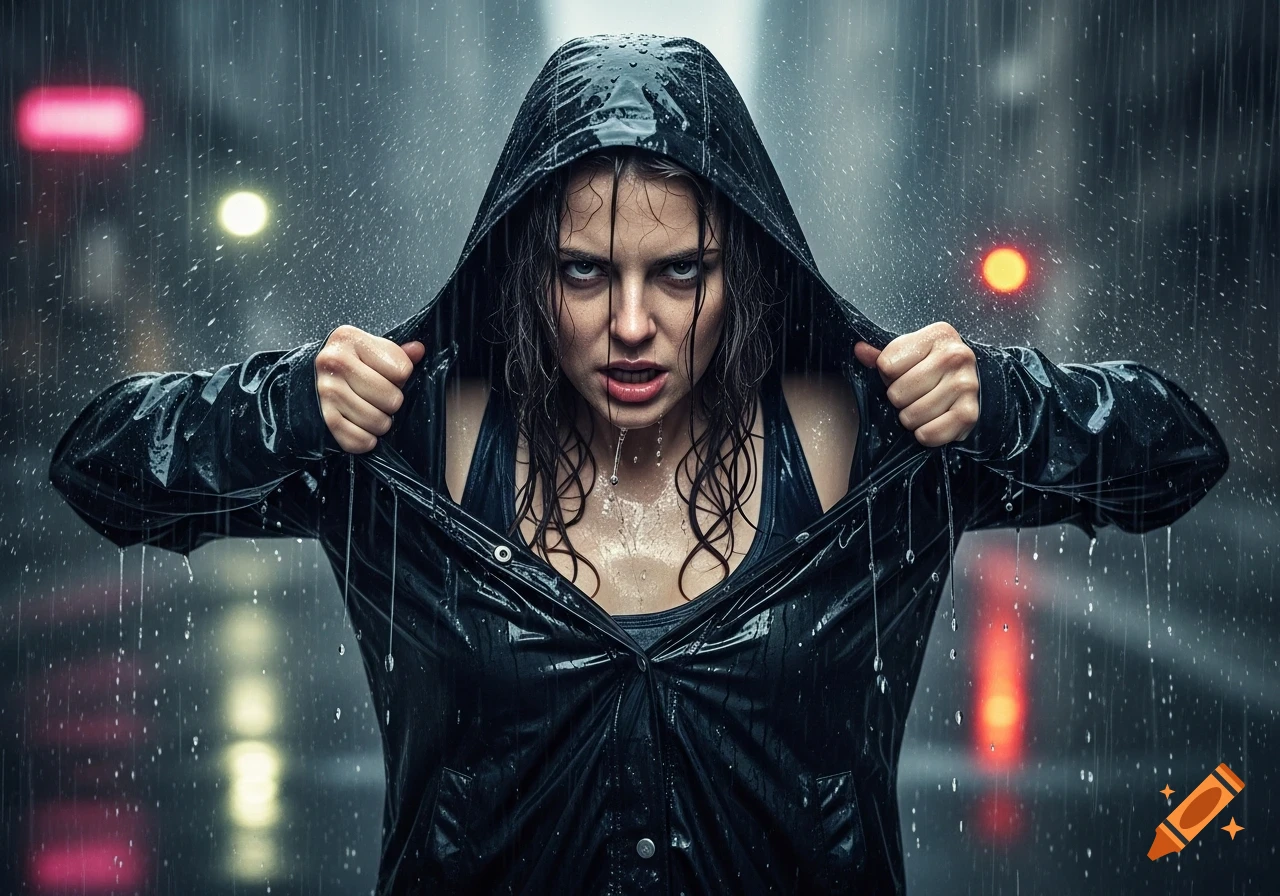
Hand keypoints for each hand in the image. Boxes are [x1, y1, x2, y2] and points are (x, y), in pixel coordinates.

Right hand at [315, 325, 425, 452]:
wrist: (311, 381)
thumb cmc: (347, 364)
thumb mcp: (370, 350)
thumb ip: (397, 352)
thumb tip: (418, 350)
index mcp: (349, 339)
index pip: (401, 370)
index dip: (401, 377)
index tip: (387, 376)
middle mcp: (334, 362)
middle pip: (392, 398)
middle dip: (392, 403)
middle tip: (381, 399)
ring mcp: (326, 391)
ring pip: (378, 421)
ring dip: (381, 423)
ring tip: (373, 413)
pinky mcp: (324, 417)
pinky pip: (358, 439)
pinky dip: (366, 440)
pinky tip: (365, 431)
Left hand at [853, 322, 979, 447]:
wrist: (964, 386)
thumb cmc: (929, 369)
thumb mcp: (907, 355)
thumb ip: (881, 355)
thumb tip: (860, 350)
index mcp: (939, 334)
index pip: (887, 364)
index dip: (887, 375)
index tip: (903, 374)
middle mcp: (957, 355)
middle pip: (898, 392)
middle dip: (898, 399)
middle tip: (912, 395)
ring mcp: (967, 384)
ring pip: (912, 414)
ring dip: (910, 418)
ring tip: (920, 408)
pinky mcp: (970, 413)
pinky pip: (931, 433)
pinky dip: (924, 434)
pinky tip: (930, 423)